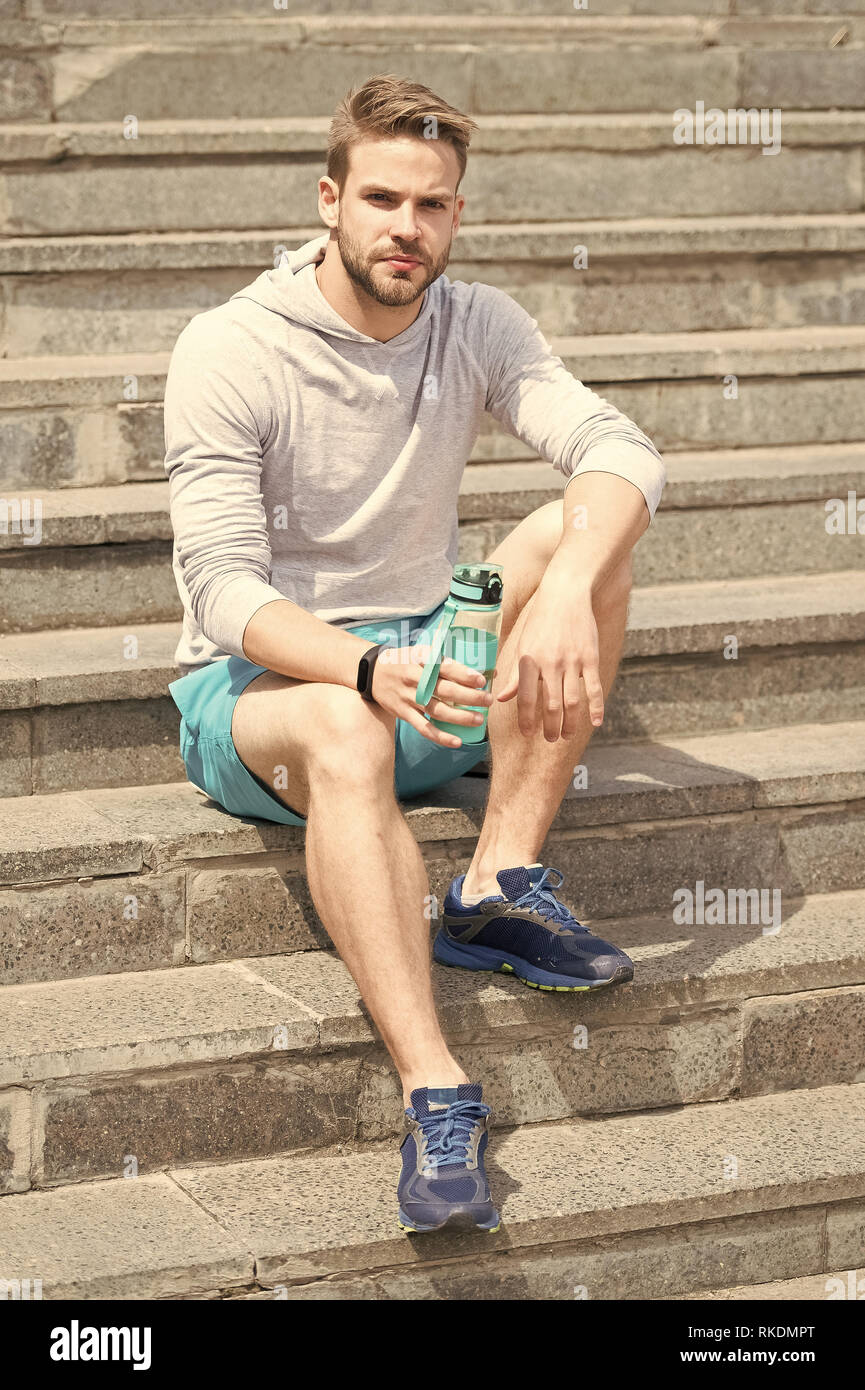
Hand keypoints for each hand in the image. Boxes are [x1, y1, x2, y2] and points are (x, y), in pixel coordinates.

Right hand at [370, 644, 493, 748]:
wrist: (372, 672)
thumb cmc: (404, 661)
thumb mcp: (421, 653)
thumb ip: (450, 663)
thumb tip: (487, 673)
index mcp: (420, 660)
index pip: (444, 667)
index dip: (464, 674)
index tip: (482, 681)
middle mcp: (414, 679)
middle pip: (444, 690)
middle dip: (469, 697)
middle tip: (488, 700)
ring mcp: (408, 698)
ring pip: (437, 710)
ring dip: (460, 717)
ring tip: (479, 719)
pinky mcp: (403, 713)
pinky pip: (424, 728)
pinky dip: (440, 736)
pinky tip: (457, 741)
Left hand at [494, 584, 602, 740]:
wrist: (566, 594)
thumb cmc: (541, 621)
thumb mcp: (523, 645)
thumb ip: (516, 675)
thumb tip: (501, 698)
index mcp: (530, 661)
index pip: (526, 698)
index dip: (526, 719)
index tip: (528, 734)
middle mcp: (550, 664)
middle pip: (552, 705)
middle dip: (550, 727)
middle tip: (550, 739)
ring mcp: (572, 662)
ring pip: (573, 702)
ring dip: (570, 723)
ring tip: (566, 735)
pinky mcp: (591, 658)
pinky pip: (594, 688)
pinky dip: (596, 708)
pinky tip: (596, 723)